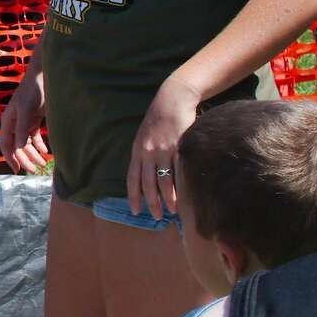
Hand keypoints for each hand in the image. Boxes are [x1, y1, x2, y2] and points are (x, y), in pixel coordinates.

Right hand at [0, 66, 48, 173]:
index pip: (6, 145)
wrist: (43, 77)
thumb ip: (23, 129)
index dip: (10, 158)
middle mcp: (14, 124)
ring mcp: (24, 122)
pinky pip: (34, 137)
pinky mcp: (34, 119)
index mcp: (8, 122)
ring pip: (26, 143)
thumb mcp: (27, 110)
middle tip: (35, 170)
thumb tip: (20, 147)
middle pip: (17, 147)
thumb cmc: (33, 91)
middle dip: (25, 159)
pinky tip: (45, 151)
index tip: (18, 170)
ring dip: (33, 154)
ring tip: (43, 163)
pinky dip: (39, 145)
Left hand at [127, 76, 201, 219]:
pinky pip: (178, 169)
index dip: (133, 196)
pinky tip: (184, 194)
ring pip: (163, 180)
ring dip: (168, 198)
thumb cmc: (159, 119)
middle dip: (151, 202)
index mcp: (137, 151)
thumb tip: (147, 174)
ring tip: (172, 211)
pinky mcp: (178, 146)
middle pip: (147, 184)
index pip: (132, 179)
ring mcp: (163, 150)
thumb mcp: (145, 136)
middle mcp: (147, 153)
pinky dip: (180, 184)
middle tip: (157, 217)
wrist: (173, 99)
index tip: (136, 211)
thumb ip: (145, 154)